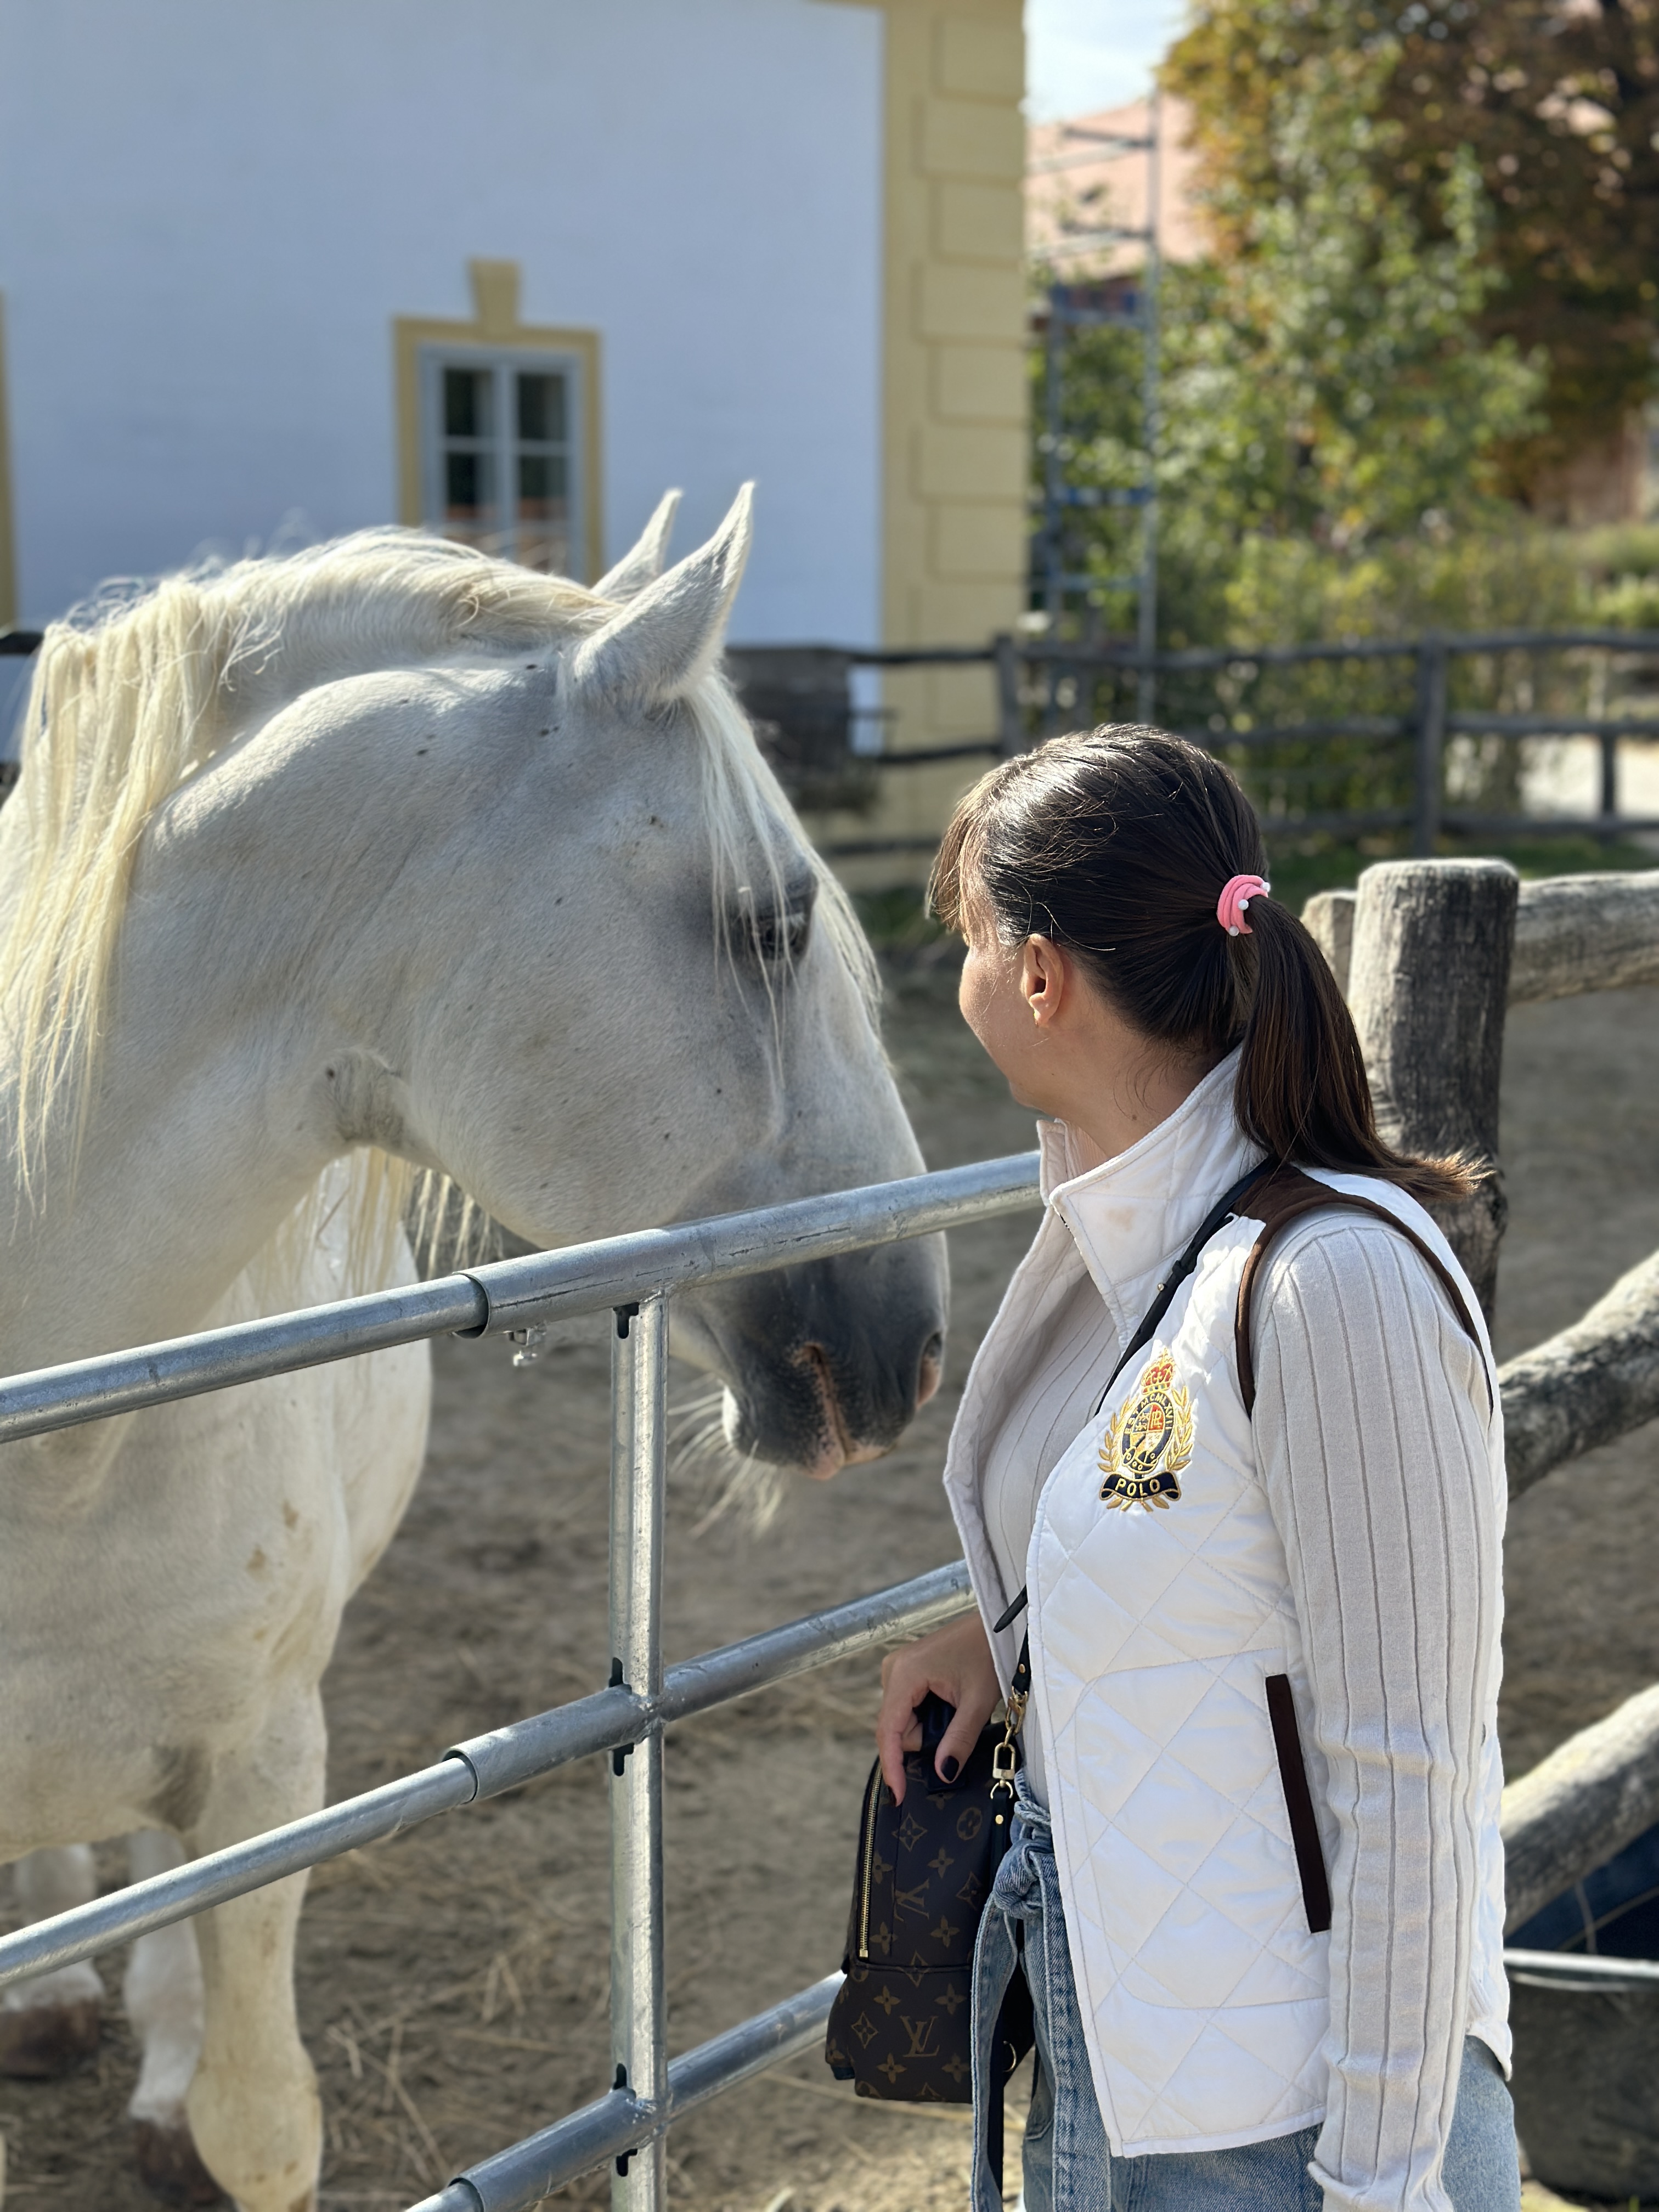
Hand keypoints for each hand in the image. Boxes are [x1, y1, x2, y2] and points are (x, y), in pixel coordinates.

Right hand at [876, 1610, 1000, 1802]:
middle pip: (898, 1728)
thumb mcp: (978, 1702)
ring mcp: (898, 1668)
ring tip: (958, 1706)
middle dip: (926, 1738)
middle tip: (959, 1719)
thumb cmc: (988, 1653)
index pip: (889, 1731)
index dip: (893, 1767)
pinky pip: (909, 1708)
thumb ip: (958, 1740)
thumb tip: (942, 1774)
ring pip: (904, 1721)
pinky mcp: (906, 1670)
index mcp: (905, 1673)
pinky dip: (928, 1715)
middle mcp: (893, 1669)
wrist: (995, 1625)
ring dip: (930, 1726)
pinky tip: (949, 1702)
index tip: (898, 1796)